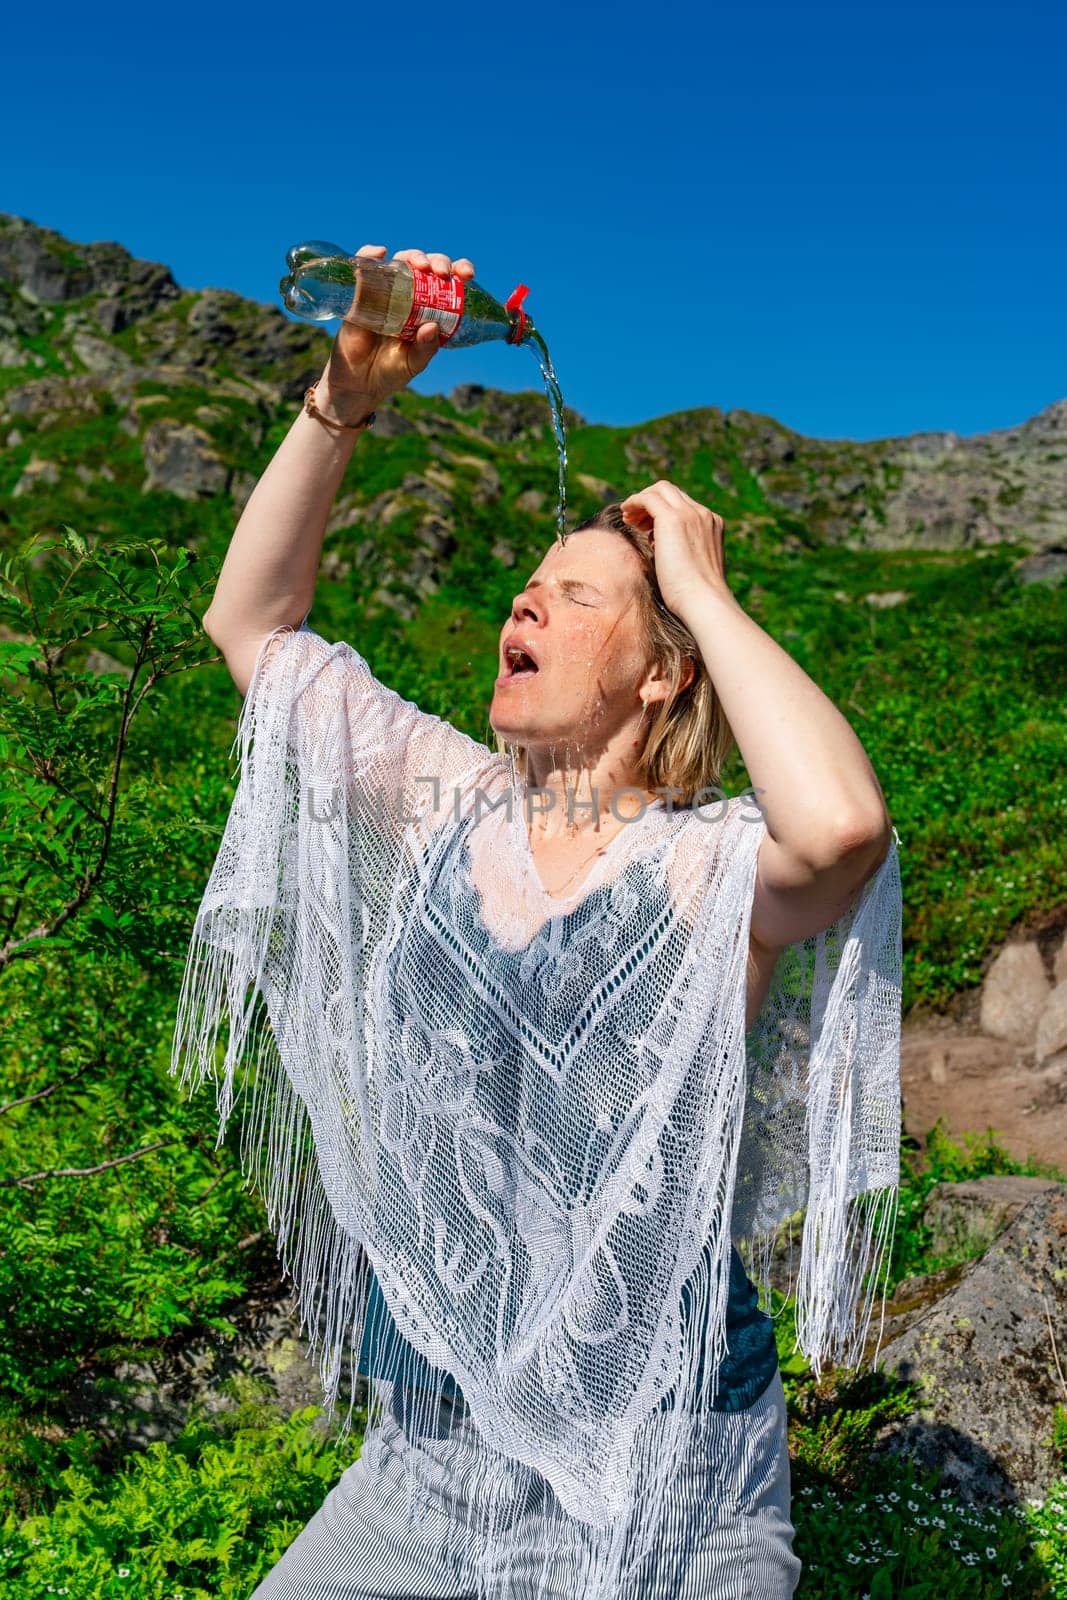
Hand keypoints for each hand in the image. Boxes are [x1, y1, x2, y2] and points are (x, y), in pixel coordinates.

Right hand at [318, 245, 475, 423]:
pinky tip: (379, 254)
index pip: (448, 282)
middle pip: (426, 266)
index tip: (467, 275)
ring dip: (412, 257)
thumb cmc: (390, 371)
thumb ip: (425, 348)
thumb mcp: (413, 363)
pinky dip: (370, 255)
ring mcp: (385, 292)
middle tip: (442, 273)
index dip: (459, 271)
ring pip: (400, 262)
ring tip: (419, 265)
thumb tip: (433, 326)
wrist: (358, 383)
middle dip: (437, 262)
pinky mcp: (361, 293)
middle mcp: (409, 295)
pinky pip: (364, 267)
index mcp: (428, 309)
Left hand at [619, 481, 730, 622]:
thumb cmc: (696, 597)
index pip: (684, 505)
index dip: (663, 512)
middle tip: (634, 521)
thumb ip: (685, 554)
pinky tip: (625, 514)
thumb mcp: (694, 569)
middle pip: (672, 492)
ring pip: (661, 490)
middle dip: (650, 502)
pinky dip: (634, 502)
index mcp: (712, 525)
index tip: (648, 529)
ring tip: (628, 519)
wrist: (704, 601)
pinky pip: (649, 498)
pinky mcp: (673, 519)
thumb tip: (664, 552)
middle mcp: (703, 515)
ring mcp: (690, 514)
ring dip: (641, 501)